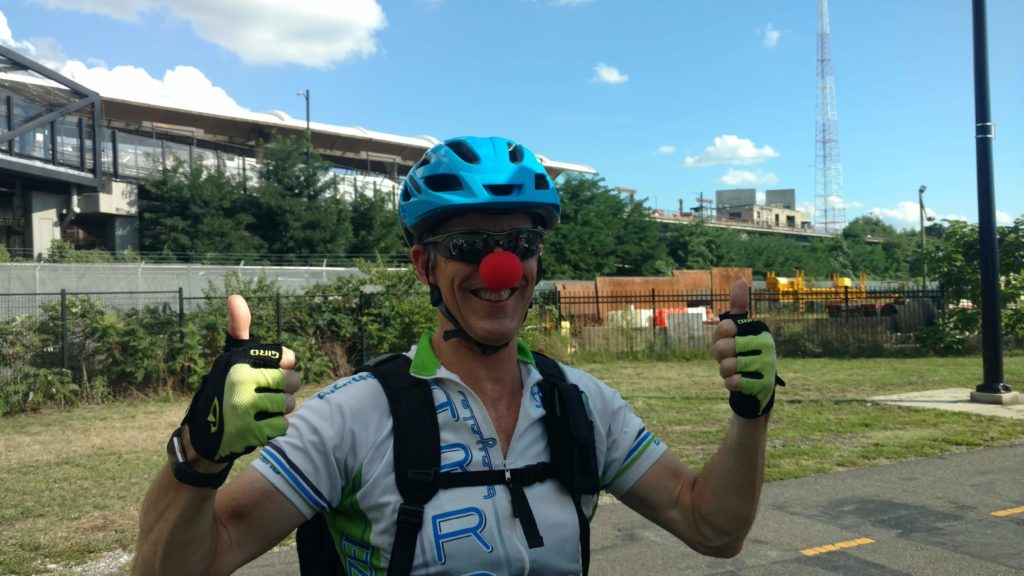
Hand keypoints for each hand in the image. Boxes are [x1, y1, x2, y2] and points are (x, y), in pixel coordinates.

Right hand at [183, 295, 300, 462]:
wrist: (203, 435)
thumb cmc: (224, 389)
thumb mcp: (230, 358)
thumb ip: (239, 329)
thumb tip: (235, 297)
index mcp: (238, 360)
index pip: (287, 357)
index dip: (284, 366)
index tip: (268, 373)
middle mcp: (239, 381)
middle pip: (292, 380)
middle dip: (284, 389)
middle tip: (265, 394)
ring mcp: (245, 407)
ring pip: (289, 404)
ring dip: (280, 409)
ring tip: (260, 409)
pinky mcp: (249, 432)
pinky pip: (283, 425)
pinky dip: (274, 427)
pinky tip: (258, 425)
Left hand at [712, 280, 783, 418]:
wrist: (758, 385)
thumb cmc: (744, 352)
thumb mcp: (739, 329)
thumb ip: (738, 307)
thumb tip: (740, 280)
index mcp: (759, 329)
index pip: (724, 327)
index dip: (719, 337)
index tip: (729, 340)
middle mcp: (767, 345)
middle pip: (722, 348)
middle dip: (721, 356)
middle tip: (731, 357)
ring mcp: (766, 365)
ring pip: (727, 366)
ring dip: (725, 370)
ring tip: (735, 369)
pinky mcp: (763, 384)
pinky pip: (734, 382)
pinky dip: (730, 383)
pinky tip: (738, 381)